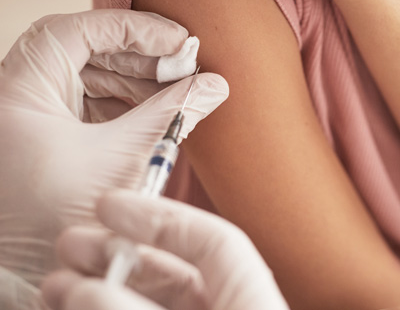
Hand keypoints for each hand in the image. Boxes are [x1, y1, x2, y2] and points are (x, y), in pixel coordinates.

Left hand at [0, 9, 227, 287]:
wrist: (36, 272)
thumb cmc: (60, 223)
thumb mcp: (124, 159)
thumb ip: (172, 114)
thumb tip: (214, 86)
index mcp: (19, 92)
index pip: (76, 31)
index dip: (132, 29)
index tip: (177, 39)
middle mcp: (18, 95)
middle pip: (85, 50)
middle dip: (140, 57)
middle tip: (185, 65)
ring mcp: (31, 113)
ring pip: (87, 75)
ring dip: (135, 79)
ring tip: (176, 88)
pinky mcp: (47, 131)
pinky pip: (86, 101)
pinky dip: (122, 102)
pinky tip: (153, 108)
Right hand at [41, 190, 288, 309]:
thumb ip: (140, 308)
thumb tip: (86, 289)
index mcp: (251, 295)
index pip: (213, 238)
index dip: (159, 213)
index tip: (109, 202)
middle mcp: (227, 305)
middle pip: (170, 267)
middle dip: (115, 252)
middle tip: (70, 243)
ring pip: (148, 298)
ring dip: (99, 287)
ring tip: (54, 285)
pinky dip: (105, 309)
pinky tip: (72, 306)